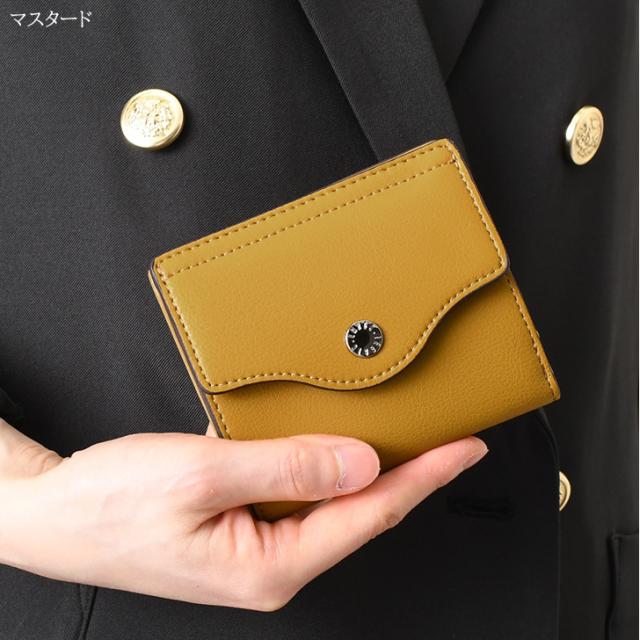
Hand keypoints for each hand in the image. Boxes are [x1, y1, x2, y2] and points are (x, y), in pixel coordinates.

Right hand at [0, 418, 486, 610]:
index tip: (466, 447)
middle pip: (358, 510)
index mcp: (272, 564)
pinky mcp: (240, 525)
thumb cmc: (112, 503)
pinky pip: (294, 490)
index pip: (371, 513)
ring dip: (362, 464)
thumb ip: (287, 467)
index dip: (425, 476)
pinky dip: (317, 460)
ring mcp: (256, 545)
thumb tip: (362, 464)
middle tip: (446, 435)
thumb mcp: (202, 477)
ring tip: (402, 432)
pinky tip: (330, 439)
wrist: (54, 513)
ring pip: (327, 498)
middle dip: (406, 471)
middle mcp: (273, 562)